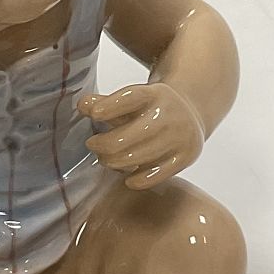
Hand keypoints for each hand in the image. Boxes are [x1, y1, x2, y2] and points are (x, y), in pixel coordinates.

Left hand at [79, 83, 205, 189]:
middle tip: (92, 144)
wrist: (190, 116)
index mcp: (155, 94)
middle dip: (104, 144)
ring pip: (137, 157)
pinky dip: (136, 179)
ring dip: (114, 161)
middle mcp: (170, 114)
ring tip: (105, 159)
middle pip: (129, 135)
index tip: (94, 114)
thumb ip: (105, 103)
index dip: (111, 106)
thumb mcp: (132, 100)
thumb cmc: (150, 109)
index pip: (132, 98)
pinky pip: (155, 175)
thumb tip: (82, 105)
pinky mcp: (185, 157)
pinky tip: (126, 176)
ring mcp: (179, 136)